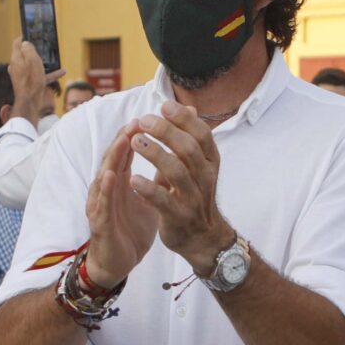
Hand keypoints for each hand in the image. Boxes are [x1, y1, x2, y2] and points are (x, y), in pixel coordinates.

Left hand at [11, 40, 54, 124]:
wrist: (30, 101)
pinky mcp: (30, 83)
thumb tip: (25, 43)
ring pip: (34, 65)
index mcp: (16, 58)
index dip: (23, 37)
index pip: (17, 43)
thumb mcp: (31, 59)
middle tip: (43, 46)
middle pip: (25, 54)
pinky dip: (50, 73)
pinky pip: (41, 75)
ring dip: (44, 62)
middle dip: (34, 50)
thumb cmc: (31, 80)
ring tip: (53, 60)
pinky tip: (62, 72)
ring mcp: (23, 76)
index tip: (30, 33)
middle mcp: (17, 66)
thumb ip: (28, 49)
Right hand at [84, 116, 159, 286]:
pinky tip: (111, 176)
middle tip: (137, 120)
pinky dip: (105, 189)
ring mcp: (101, 204)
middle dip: (123, 138)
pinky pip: (101, 204)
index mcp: (120, 182)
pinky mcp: (99, 223)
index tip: (151, 118)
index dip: (136, 134)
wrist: (118, 262)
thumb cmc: (130, 228)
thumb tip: (174, 154)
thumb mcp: (148, 199)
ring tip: (123, 139)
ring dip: (113, 157)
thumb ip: (157, 178)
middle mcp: (107, 188)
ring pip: (104, 175)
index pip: (126, 152)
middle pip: (113, 158)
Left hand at [126, 103, 235, 275]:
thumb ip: (190, 138)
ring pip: (176, 172)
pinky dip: (148, 189)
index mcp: (210, 162)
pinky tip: (133, 179)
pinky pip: (164, 201)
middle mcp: (205, 178)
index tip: (164, 106)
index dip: (184, 118)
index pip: (201, 134)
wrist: (204, 238)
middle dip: (166, 132)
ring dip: (155, 154)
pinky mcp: (178, 217)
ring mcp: (193, 198)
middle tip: (144, 121)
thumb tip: (189, 107)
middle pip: (188, 149)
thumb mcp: (199, 166)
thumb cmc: (195, 196)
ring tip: (136, 142)